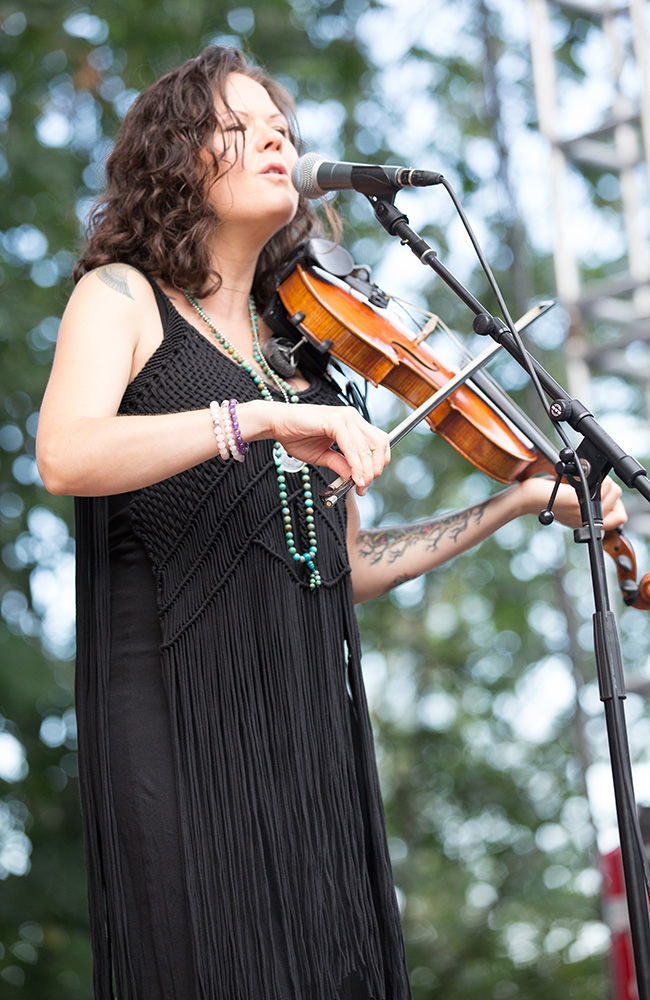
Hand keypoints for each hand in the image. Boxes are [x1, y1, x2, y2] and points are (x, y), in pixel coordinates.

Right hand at [243, 401, 390, 494]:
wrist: (276, 424)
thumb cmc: (296, 436)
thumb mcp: (323, 456)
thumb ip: (340, 464)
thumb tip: (356, 479)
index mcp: (352, 423)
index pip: (378, 443)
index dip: (377, 464)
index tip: (367, 483)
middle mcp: (352, 417)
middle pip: (379, 444)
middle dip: (375, 469)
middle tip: (364, 486)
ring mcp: (345, 417)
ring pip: (368, 447)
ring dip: (367, 469)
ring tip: (360, 485)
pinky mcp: (335, 420)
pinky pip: (352, 446)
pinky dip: (356, 464)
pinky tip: (354, 477)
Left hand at [517, 474, 626, 529]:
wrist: (528, 498)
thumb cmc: (548, 495)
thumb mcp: (574, 503)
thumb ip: (591, 502)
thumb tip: (607, 488)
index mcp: (588, 521)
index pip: (619, 518)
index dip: (616, 503)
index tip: (602, 493)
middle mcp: (587, 519)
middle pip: (616, 495)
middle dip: (606, 483)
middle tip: (588, 481)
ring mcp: (582, 512)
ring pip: (611, 488)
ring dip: (599, 478)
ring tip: (582, 480)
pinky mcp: (575, 502)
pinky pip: (600, 485)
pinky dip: (592, 476)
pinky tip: (577, 479)